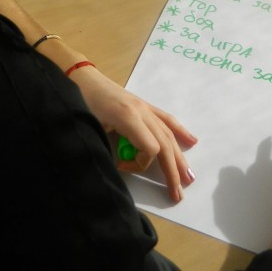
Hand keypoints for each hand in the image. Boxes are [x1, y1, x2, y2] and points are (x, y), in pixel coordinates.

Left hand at [0, 0, 196, 201]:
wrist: (80, 77)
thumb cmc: (80, 103)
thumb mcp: (91, 128)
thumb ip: (107, 148)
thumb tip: (121, 166)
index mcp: (128, 117)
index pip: (150, 148)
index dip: (140, 164)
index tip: (121, 165)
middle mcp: (142, 111)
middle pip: (165, 144)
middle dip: (172, 171)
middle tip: (178, 195)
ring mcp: (145, 107)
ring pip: (169, 134)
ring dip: (180, 157)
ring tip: (189, 177)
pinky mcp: (143, 105)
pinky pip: (166, 119)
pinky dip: (180, 131)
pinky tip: (191, 141)